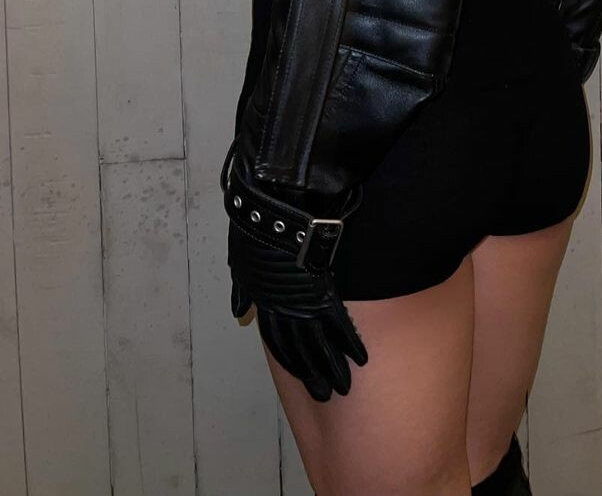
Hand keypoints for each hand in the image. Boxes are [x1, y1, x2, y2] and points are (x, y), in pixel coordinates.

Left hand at [221, 140, 368, 401]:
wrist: (275, 208)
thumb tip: (239, 312)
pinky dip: (349, 342)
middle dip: (313, 373)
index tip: (304, 376)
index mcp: (268, 300)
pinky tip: (361, 358)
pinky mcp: (323, 292)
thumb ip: (245, 289)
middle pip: (300, 350)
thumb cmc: (257, 228)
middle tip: (327, 393)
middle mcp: (285, 308)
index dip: (292, 361)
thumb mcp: (243, 262)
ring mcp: (304, 301)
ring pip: (319, 344)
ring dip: (332, 367)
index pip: (279, 341)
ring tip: (343, 386)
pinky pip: (338, 324)